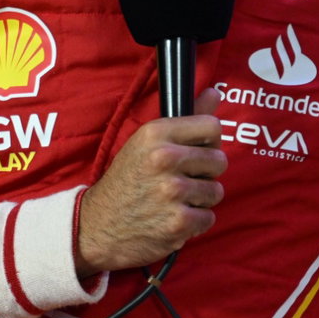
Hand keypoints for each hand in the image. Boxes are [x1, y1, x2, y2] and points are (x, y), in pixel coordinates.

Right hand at [75, 88, 226, 275]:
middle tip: (182, 179)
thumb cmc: (126, 180)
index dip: (208, 141)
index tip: (196, 151)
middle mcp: (165, 158)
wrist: (99, 224)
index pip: (212, 126)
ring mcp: (173, 191)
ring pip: (216, 191)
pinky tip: (173, 218)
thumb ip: (185, 119)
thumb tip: (215, 93)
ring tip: (175, 200)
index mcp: (156, 133)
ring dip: (200, 199)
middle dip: (205, 173)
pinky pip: (208, 217)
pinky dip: (194, 222)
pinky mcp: (179, 221)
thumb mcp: (146, 142)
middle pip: (219, 160)